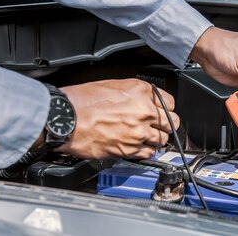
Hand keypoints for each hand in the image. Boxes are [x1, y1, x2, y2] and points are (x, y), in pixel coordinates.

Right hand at [51, 79, 178, 158]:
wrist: (66, 119)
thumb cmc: (81, 101)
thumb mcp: (112, 85)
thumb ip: (134, 93)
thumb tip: (143, 100)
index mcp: (141, 92)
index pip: (170, 102)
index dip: (165, 107)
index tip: (162, 110)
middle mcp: (145, 112)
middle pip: (171, 122)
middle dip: (166, 124)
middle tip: (159, 125)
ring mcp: (139, 132)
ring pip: (162, 140)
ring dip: (157, 138)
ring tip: (149, 137)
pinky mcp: (129, 149)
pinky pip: (149, 153)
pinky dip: (147, 151)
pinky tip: (141, 147)